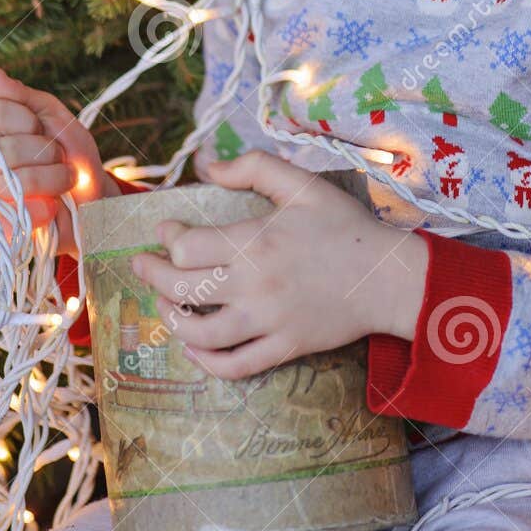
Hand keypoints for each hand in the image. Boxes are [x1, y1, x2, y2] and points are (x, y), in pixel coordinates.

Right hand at [0, 64, 118, 254]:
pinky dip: (46, 208)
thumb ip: (21, 96)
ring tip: (62, 181)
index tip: (43, 128)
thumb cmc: (70, 156)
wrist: (93, 201)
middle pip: (2, 148)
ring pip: (13, 180)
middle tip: (58, 158)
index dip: (25, 119)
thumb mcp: (54, 117)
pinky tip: (53, 206)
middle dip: (45, 151)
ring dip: (53, 179)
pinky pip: (18, 212)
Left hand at [129, 148, 428, 378]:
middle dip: (152, 276)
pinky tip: (194, 347)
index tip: (164, 229)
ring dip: (172, 319)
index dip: (166, 237)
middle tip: (142, 265)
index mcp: (256, 242)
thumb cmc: (344, 226)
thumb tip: (208, 165)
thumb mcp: (302, 185)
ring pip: (200, 333)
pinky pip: (235, 366)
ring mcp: (268, 322)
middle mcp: (255, 286)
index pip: (187, 247)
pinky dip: (206, 361)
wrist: (387, 277)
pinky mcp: (284, 348)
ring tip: (165, 303)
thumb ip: (253, 168)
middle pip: (182, 288)